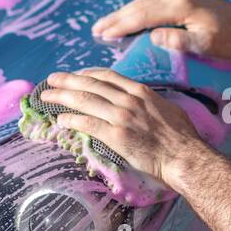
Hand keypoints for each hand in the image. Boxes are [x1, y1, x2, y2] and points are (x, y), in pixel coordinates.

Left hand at [39, 68, 209, 187]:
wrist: (184, 157)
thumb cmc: (181, 138)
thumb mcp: (168, 109)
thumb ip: (151, 102)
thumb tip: (144, 102)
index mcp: (141, 92)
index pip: (108, 76)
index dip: (87, 73)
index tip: (76, 74)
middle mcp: (129, 100)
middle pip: (91, 84)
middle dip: (67, 80)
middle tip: (50, 79)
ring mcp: (121, 117)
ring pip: (85, 101)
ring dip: (62, 97)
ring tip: (46, 97)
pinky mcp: (116, 136)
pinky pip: (87, 123)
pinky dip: (71, 120)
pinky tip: (60, 119)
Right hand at [91, 0, 230, 58]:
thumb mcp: (206, 45)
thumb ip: (178, 41)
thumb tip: (153, 36)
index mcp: (180, 6)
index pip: (143, 15)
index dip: (121, 25)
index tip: (103, 34)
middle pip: (140, 5)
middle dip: (117, 17)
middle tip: (96, 30)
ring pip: (146, 1)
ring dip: (126, 12)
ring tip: (107, 24)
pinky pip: (155, 1)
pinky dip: (139, 9)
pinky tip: (132, 16)